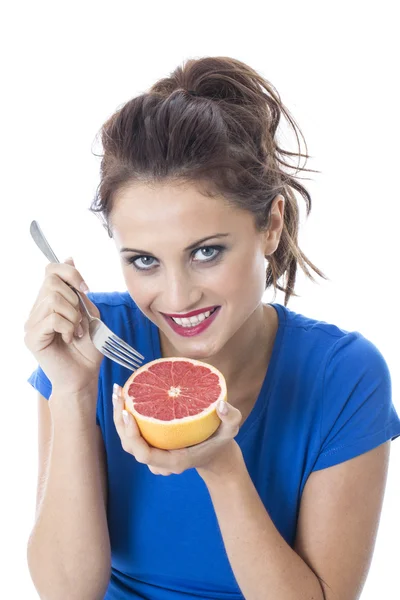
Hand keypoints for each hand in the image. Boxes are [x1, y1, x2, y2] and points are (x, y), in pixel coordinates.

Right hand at [24, 258, 102, 392]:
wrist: (84, 375)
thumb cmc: (88, 348)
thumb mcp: (90, 312)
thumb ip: (79, 290)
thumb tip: (69, 258)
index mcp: (49, 301)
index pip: (50, 270)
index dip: (70, 272)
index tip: (85, 288)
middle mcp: (36, 310)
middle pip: (52, 281)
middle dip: (74, 299)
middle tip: (80, 321)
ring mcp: (31, 323)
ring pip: (54, 299)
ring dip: (73, 315)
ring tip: (76, 332)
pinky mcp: (31, 337)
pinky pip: (52, 318)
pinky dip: (68, 327)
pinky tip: (69, 339)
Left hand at [112, 384, 242, 476]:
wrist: (215, 456)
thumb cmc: (220, 443)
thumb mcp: (231, 431)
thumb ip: (231, 418)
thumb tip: (220, 404)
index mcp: (174, 461)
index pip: (145, 454)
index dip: (133, 435)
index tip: (129, 412)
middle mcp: (160, 461)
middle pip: (130, 446)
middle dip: (120, 421)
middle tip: (120, 393)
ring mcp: (154, 454)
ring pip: (128, 440)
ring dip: (119, 417)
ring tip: (118, 391)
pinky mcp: (151, 445)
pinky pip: (133, 435)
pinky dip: (125, 419)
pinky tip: (125, 397)